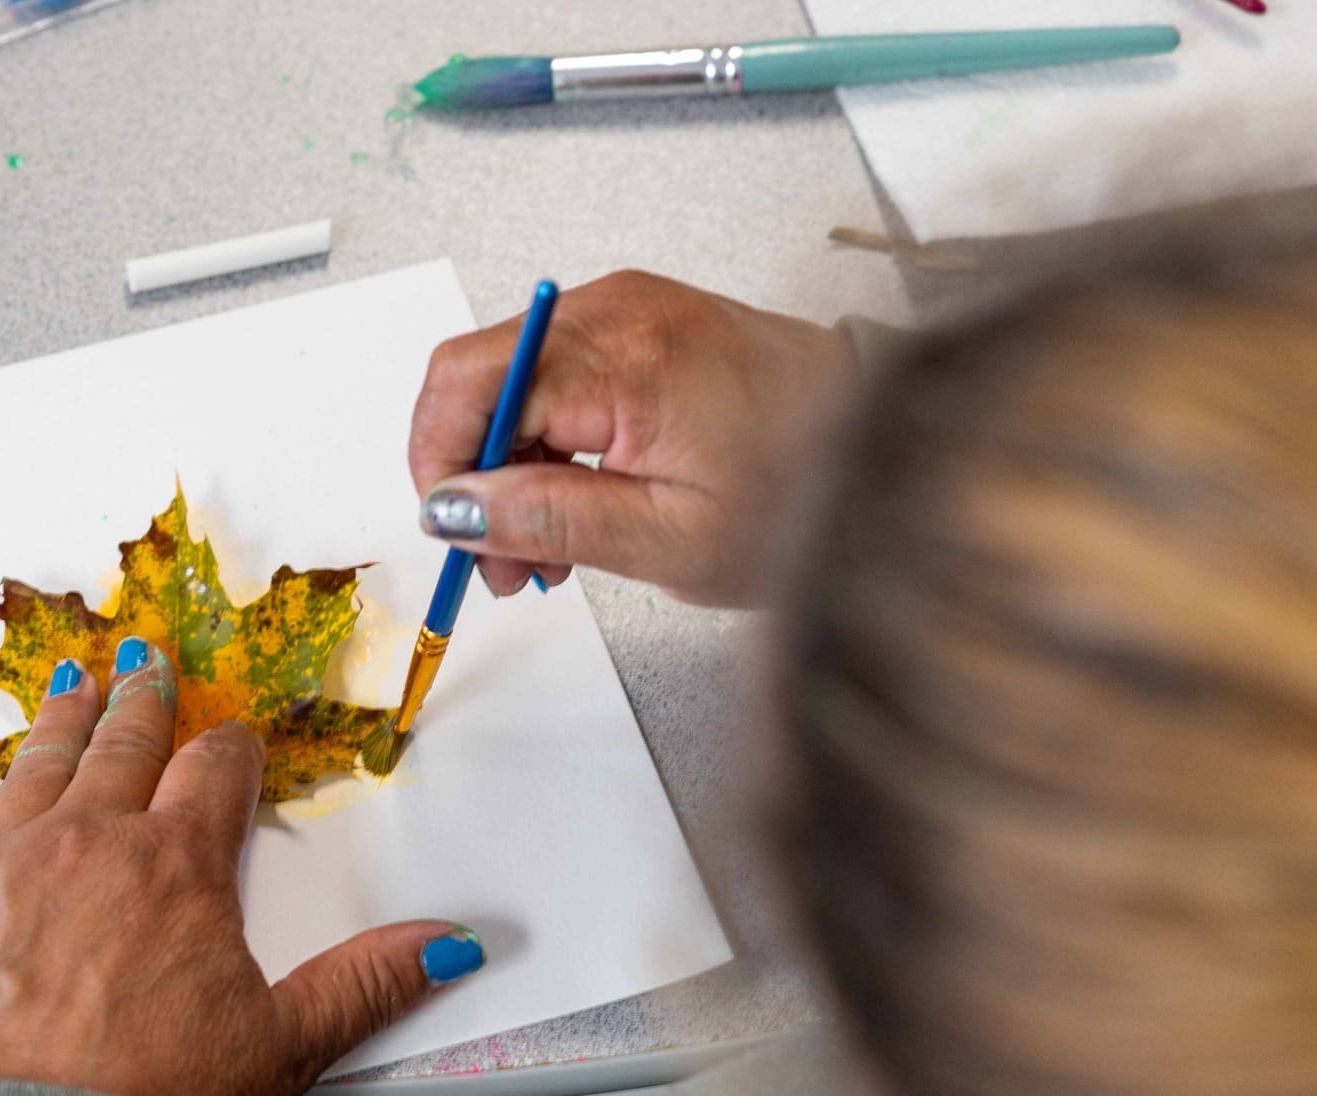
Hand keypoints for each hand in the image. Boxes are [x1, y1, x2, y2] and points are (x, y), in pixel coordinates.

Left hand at [0, 641, 483, 1095]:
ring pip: (28, 766)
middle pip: (119, 746)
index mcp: (175, 863)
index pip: (214, 774)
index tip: (234, 741)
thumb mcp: (288, 1042)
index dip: (230, 751)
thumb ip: (371, 979)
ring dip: (48, 718)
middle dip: (139, 703)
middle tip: (143, 668)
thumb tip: (459, 941)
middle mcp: (86, 842)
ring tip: (62, 679)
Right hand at [408, 270, 856, 606]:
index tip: (461, 538)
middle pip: (474, 375)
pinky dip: (540, 440)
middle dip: (465, 471)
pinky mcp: (637, 322)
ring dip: (502, 463)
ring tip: (546, 546)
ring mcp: (625, 308)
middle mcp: (614, 309)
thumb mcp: (668, 537)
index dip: (441, 467)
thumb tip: (450, 508)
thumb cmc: (801, 493)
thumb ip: (547, 518)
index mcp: (622, 355)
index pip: (468, 387)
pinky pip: (547, 374)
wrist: (883, 452)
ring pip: (504, 378)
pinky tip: (573, 498)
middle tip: (501, 559)